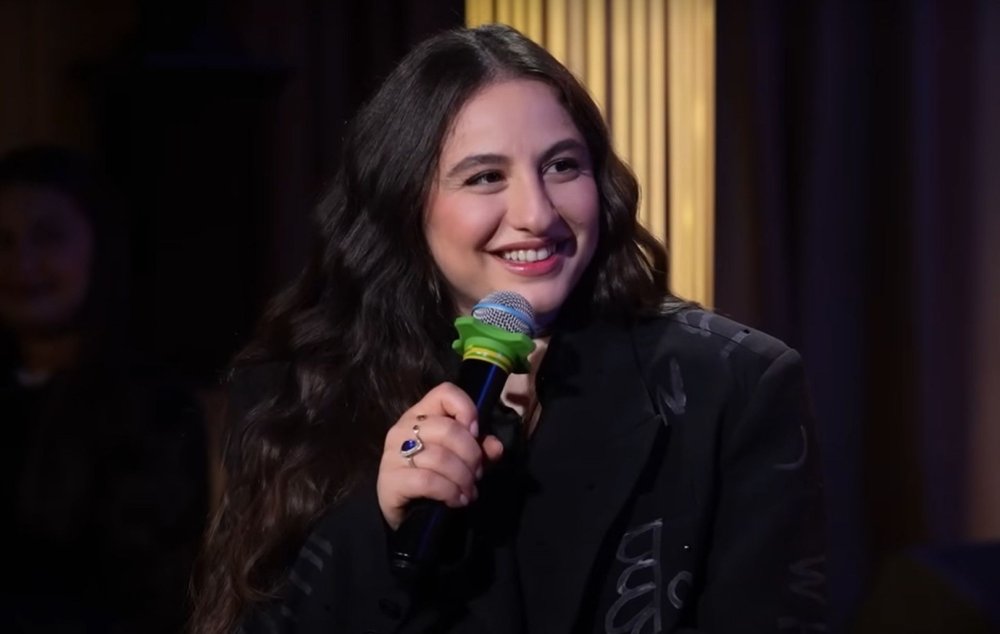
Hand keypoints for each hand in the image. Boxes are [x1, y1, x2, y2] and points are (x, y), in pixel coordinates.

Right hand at [376, 382, 504, 529]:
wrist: (405, 515)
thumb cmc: (434, 480)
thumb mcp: (462, 461)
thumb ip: (480, 450)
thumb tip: (495, 446)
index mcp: (420, 415)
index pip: (444, 393)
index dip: (466, 409)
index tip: (476, 434)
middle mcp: (403, 429)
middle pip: (447, 428)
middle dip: (471, 455)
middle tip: (477, 474)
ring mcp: (392, 454)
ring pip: (439, 457)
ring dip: (463, 477)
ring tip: (469, 492)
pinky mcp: (390, 481)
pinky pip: (427, 481)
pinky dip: (449, 491)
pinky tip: (457, 501)